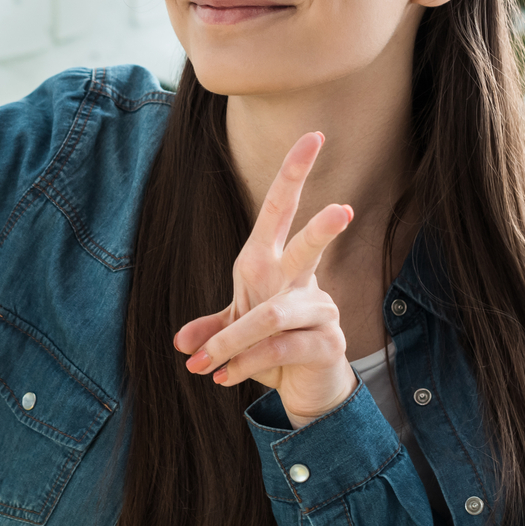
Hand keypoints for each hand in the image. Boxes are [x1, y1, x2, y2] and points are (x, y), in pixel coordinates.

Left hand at [173, 132, 357, 425]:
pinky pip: (280, 348)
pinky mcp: (329, 343)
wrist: (303, 389)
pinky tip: (225, 379)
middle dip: (323, 230)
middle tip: (343, 209)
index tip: (313, 136)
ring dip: (232, 342)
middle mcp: (301, 282)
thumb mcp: (232, 332)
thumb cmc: (268, 346)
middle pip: (307, 250)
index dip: (294, 174)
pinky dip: (245, 364)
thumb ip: (211, 329)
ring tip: (203, 367)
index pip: (282, 211)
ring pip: (274, 316)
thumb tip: (181, 342)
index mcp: (273, 264)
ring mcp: (321, 312)